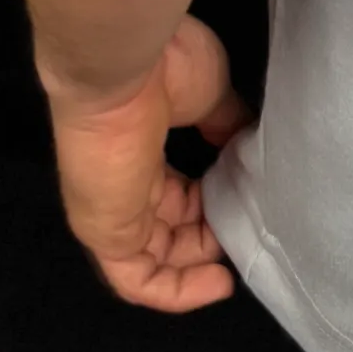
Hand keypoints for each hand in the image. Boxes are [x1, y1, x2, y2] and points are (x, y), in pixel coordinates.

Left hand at [43, 11, 254, 311]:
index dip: (211, 207)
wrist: (123, 60)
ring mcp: (111, 209)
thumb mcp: (212, 94)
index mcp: (144, 146)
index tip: (246, 208)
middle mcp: (124, 182)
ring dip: (195, 269)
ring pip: (153, 258)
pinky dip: (176, 291)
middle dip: (207, 238)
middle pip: (166, 228)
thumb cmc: (165, 65)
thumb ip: (226, 125)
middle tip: (244, 236)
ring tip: (234, 265)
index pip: (174, 193)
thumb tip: (247, 146)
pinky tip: (216, 284)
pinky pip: (136, 279)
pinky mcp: (105, 232)